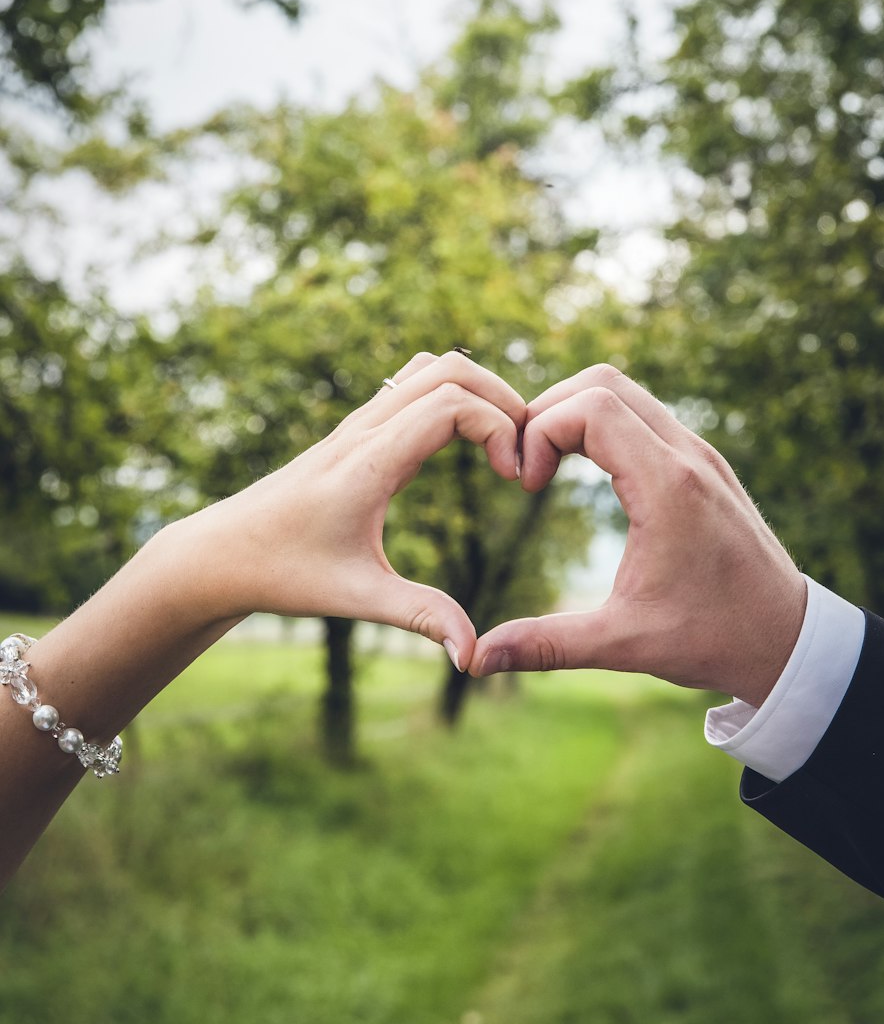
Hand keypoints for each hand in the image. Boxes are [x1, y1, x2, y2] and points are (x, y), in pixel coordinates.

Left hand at [173, 350, 525, 669]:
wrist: (221, 554)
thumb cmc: (284, 574)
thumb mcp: (357, 597)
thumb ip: (421, 618)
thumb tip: (472, 657)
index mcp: (369, 462)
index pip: (450, 403)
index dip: (498, 428)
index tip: (514, 478)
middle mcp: (364, 429)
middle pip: (449, 367)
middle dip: (501, 399)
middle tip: (523, 453)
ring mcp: (357, 423)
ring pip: (430, 366)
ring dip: (477, 390)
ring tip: (503, 445)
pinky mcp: (355, 430)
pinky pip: (412, 383)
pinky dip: (452, 395)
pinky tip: (466, 446)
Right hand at [470, 366, 806, 705]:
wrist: (789, 640)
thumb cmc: (713, 639)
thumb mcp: (625, 644)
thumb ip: (548, 645)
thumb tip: (477, 659)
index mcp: (667, 487)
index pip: (589, 407)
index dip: (540, 432)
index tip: (527, 486)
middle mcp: (687, 456)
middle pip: (602, 381)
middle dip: (549, 411)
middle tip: (526, 467)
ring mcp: (700, 454)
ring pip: (626, 391)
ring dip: (577, 413)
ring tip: (548, 467)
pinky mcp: (704, 464)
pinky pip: (646, 414)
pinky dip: (605, 425)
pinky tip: (586, 473)